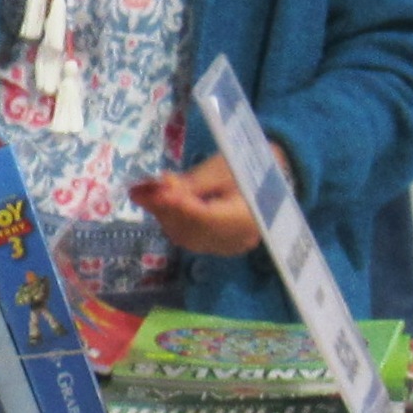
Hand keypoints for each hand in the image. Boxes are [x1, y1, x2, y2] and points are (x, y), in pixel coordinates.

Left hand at [132, 150, 263, 258]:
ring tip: (146, 193)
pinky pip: (191, 238)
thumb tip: (156, 189)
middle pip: (191, 230)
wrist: (272, 177)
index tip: (149, 191)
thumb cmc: (249, 166)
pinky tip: (161, 204)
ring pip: (187, 237)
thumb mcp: (222, 168)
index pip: (204, 217)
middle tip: (139, 189)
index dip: (175, 205)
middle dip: (163, 208)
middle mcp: (239, 239)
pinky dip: (173, 221)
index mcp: (248, 217)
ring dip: (164, 215)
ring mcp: (228, 246)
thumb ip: (191, 183)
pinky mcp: (219, 245)